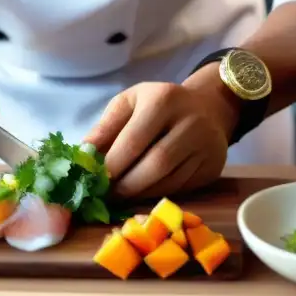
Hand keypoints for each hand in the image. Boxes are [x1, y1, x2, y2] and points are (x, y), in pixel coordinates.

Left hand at [82, 76, 238, 199]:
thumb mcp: (130, 103)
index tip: (95, 179)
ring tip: (121, 196)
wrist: (207, 107)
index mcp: (164, 99)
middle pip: (156, 164)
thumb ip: (105, 127)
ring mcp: (206, 146)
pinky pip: (181, 189)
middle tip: (107, 194)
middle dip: (127, 185)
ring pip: (169, 181)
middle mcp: (190, 122)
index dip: (113, 164)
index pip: (134, 140)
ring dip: (140, 194)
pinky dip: (157, 195)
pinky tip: (143, 192)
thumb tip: (82, 156)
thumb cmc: (158, 104)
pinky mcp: (213, 167)